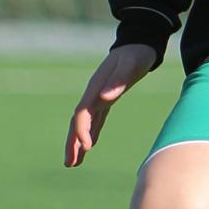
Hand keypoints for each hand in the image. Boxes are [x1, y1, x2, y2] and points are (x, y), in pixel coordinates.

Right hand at [64, 44, 155, 166]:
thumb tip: (105, 98)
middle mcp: (94, 94)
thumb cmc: (136, 55)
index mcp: (96, 87)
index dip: (82, 130)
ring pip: (84, 123)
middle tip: (69, 163)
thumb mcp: (130, 66)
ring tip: (74, 162)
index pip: (83, 112)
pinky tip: (89, 147)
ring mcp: (98, 96)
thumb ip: (118, 81)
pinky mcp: (106, 99)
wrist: (138, 44)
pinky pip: (95, 120)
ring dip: (78, 142)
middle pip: (78, 121)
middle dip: (73, 142)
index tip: (87, 147)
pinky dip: (90, 133)